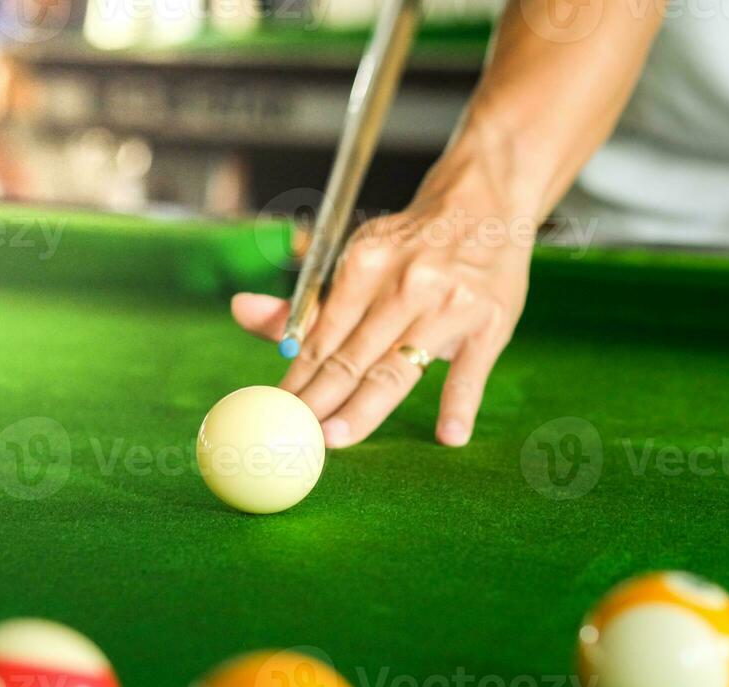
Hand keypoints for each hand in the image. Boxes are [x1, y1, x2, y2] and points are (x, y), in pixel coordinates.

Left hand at [232, 181, 532, 447]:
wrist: (486, 204)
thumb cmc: (414, 245)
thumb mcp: (359, 259)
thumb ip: (307, 301)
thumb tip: (240, 311)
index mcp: (365, 265)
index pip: (321, 336)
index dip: (296, 379)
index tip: (275, 414)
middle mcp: (404, 284)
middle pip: (351, 357)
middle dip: (319, 401)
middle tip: (295, 438)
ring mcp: (448, 306)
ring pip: (397, 369)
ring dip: (364, 409)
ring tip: (337, 440)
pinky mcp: (488, 324)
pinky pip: (469, 372)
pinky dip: (459, 405)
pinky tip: (449, 436)